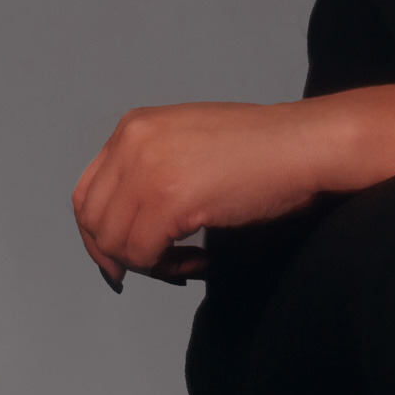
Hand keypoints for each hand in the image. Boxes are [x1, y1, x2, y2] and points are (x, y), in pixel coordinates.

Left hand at [73, 86, 394, 288]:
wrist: (306, 145)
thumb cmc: (264, 149)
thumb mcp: (190, 143)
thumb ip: (152, 169)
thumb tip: (124, 226)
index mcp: (135, 127)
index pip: (87, 192)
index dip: (99, 234)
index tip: (122, 258)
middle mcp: (133, 142)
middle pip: (93, 221)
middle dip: (119, 255)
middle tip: (158, 267)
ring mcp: (149, 170)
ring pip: (117, 243)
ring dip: (151, 263)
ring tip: (188, 260)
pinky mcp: (170, 199)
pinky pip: (145, 254)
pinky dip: (169, 268)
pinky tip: (201, 259)